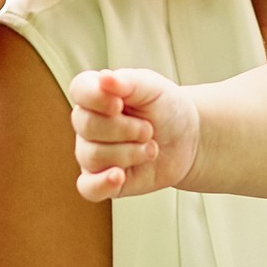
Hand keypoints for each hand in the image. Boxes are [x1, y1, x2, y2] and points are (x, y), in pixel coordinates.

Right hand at [68, 68, 199, 200]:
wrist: (186, 139)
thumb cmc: (165, 108)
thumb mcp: (153, 88)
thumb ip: (129, 82)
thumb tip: (104, 78)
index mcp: (96, 94)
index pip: (79, 90)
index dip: (96, 98)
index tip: (119, 105)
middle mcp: (88, 123)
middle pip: (86, 125)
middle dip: (124, 129)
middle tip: (149, 130)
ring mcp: (92, 153)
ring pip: (92, 155)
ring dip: (129, 152)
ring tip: (150, 148)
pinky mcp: (101, 180)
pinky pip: (87, 187)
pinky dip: (101, 183)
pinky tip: (119, 176)